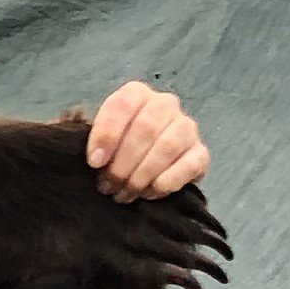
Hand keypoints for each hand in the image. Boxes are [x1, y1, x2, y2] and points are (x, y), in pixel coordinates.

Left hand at [86, 82, 207, 200]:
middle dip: (122, 163)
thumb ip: (90, 138)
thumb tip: (89, 153)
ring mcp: (186, 127)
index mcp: (137, 94)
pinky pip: (188, 166)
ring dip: (142, 175)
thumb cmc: (117, 150)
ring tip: (125, 194)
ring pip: (167, 146)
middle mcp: (165, 104)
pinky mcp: (200, 153)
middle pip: (145, 128)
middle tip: (108, 187)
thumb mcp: (99, 139)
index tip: (94, 163)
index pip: (123, 104)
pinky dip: (166, 182)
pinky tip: (149, 193)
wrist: (145, 167)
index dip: (107, 134)